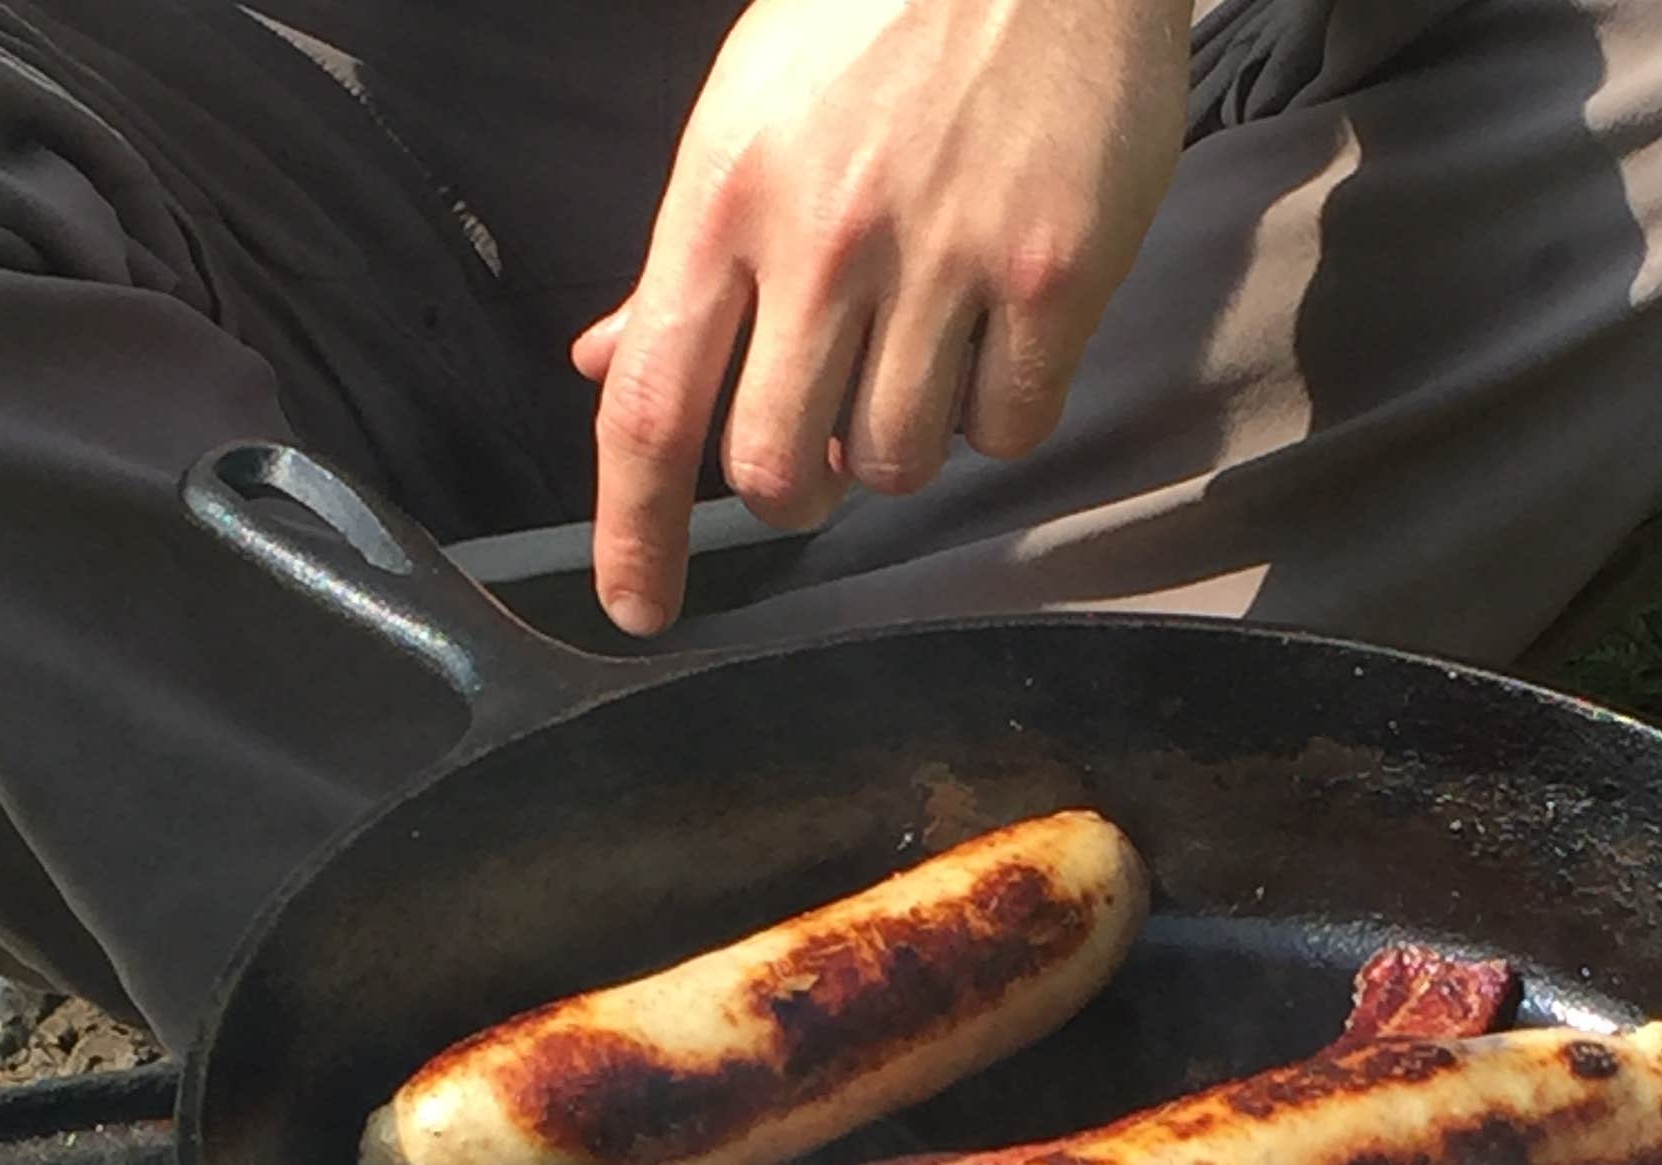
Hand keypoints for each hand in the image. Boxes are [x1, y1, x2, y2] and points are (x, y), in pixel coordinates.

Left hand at [575, 0, 1188, 634]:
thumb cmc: (881, 14)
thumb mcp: (749, 117)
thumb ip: (687, 264)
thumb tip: (609, 367)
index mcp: (727, 199)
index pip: (655, 409)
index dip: (635, 531)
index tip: (639, 606)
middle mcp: (824, 240)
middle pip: (777, 470)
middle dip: (796, 485)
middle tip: (825, 432)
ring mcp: (943, 260)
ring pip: (897, 462)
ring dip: (904, 440)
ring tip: (926, 347)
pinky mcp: (1052, 274)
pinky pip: (1007, 427)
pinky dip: (1000, 410)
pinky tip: (1000, 331)